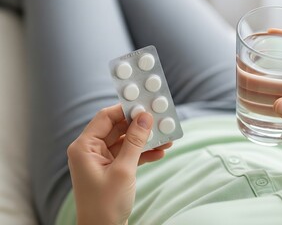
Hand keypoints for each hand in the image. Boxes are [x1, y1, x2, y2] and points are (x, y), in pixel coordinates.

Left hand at [67, 104, 171, 224]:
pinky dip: (143, 153)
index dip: (126, 110)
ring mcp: (101, 160)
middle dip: (140, 126)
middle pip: (118, 128)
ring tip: (166, 139)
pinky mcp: (112, 169)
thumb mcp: (123, 170)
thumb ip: (135, 142)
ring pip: (126, 141)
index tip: (147, 105)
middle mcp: (91, 151)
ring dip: (146, 140)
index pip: (106, 117)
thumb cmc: (105, 205)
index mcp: (84, 147)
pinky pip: (129, 154)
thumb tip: (145, 118)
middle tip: (161, 120)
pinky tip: (160, 153)